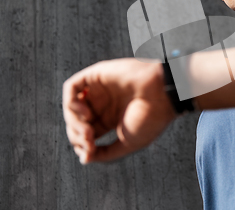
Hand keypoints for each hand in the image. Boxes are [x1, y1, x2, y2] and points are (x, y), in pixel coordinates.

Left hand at [62, 58, 176, 163]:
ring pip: (71, 106)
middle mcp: (103, 103)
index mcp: (111, 119)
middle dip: (77, 136)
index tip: (91, 152)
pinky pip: (71, 87)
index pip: (85, 134)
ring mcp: (99, 89)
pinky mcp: (96, 75)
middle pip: (76, 122)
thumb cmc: (151, 118)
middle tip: (89, 141)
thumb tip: (84, 159)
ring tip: (87, 130)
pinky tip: (85, 113)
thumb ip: (106, 154)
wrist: (163, 95)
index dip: (82, 146)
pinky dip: (71, 103)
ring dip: (73, 122)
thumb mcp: (128, 143)